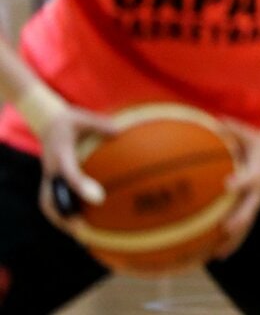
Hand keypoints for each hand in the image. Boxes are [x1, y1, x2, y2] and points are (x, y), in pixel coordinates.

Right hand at [35, 104, 117, 234]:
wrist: (47, 123)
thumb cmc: (70, 121)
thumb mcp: (83, 117)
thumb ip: (100, 124)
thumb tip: (119, 131)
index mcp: (60, 155)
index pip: (69, 174)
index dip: (81, 187)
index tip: (98, 198)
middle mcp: (51, 170)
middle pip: (51, 198)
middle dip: (64, 215)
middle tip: (82, 230)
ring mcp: (49, 178)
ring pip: (49, 204)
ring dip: (61, 220)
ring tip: (81, 235)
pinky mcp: (50, 182)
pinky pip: (53, 201)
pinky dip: (63, 215)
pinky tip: (80, 224)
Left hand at [214, 119, 259, 258]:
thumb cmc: (257, 141)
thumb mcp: (247, 132)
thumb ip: (231, 128)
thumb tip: (214, 120)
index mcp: (258, 171)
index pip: (250, 178)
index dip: (240, 182)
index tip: (227, 185)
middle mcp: (258, 189)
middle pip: (250, 207)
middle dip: (239, 219)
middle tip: (226, 228)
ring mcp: (256, 201)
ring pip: (246, 223)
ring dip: (234, 239)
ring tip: (218, 255)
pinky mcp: (251, 207)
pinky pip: (241, 227)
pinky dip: (230, 242)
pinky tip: (215, 256)